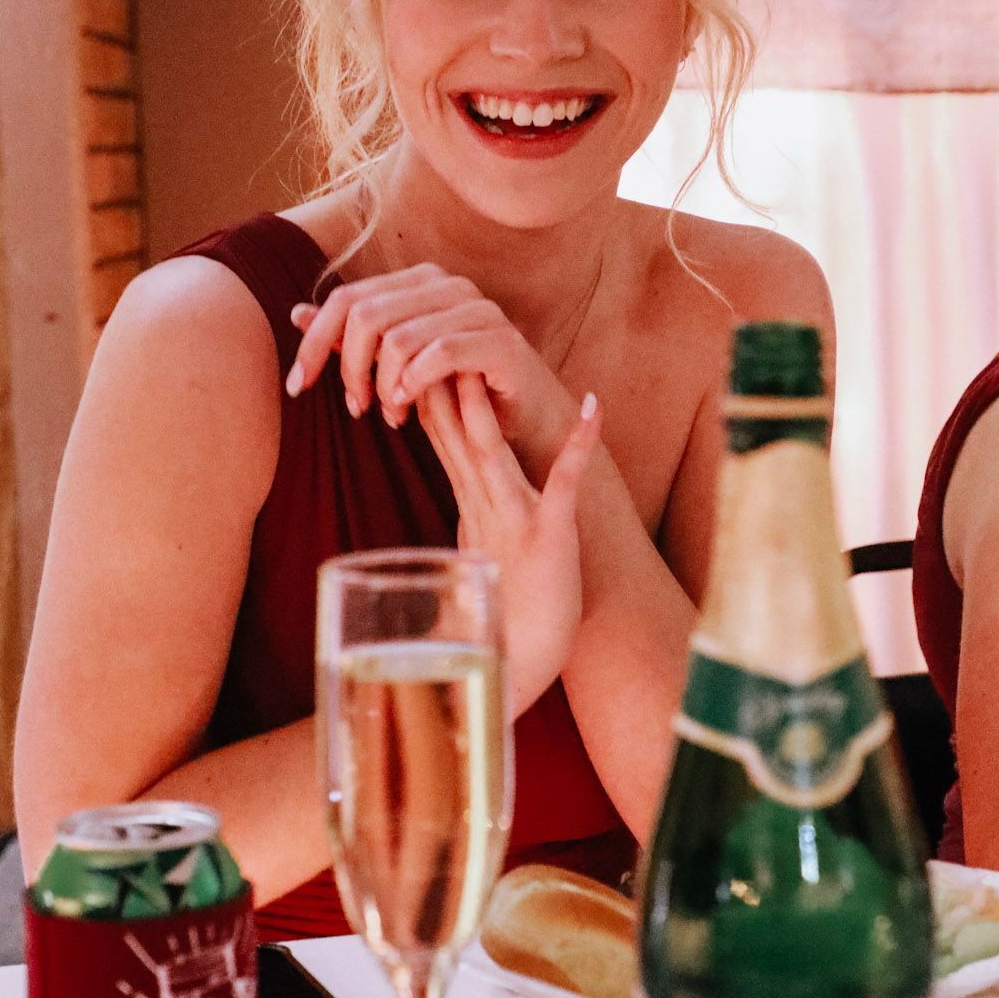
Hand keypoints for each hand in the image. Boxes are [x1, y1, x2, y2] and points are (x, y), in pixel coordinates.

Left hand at [285, 265, 573, 469]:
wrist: (530, 418)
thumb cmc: (463, 391)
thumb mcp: (399, 367)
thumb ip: (354, 339)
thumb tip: (296, 313)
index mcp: (421, 283)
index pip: (347, 299)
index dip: (314, 342)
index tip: (297, 385)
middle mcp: (448, 286)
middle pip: (365, 315)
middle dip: (350, 369)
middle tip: (358, 409)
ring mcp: (478, 309)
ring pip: (398, 338)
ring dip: (384, 386)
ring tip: (392, 415)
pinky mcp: (500, 340)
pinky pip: (439, 353)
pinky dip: (415, 383)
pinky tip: (410, 407)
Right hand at [419, 374, 600, 714]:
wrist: (525, 666)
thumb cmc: (504, 608)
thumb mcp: (473, 549)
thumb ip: (465, 510)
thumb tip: (451, 483)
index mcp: (466, 503)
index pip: (437, 434)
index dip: (421, 388)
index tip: (404, 343)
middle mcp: (482, 505)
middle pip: (452, 434)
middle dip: (436, 382)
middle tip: (418, 331)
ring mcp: (513, 519)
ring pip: (489, 453)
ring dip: (481, 410)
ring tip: (476, 364)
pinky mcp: (550, 537)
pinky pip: (565, 482)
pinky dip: (579, 444)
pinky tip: (594, 406)